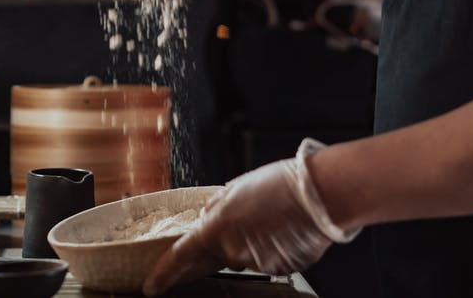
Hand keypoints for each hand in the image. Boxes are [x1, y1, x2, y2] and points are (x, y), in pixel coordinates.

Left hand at [143, 140, 358, 295]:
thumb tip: (206, 218)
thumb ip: (216, 208)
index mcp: (217, 226)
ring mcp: (258, 263)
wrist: (320, 194)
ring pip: (247, 258)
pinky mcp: (280, 269)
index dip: (164, 273)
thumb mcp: (236, 188)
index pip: (182, 256)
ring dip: (255, 243)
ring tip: (274, 220)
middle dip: (229, 241)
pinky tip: (285, 231)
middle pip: (220, 256)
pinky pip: (269, 262)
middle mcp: (234, 250)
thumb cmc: (281, 185)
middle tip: (252, 221)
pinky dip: (274, 249)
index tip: (152, 285)